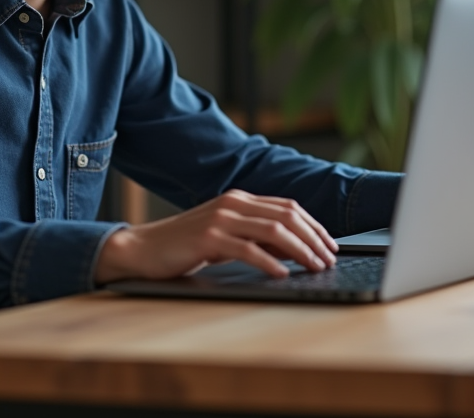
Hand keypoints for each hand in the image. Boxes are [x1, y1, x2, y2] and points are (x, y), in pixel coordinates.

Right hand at [94, 189, 338, 282]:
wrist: (144, 249)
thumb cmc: (186, 246)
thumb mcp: (227, 237)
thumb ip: (256, 237)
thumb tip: (294, 249)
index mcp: (240, 199)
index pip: (288, 207)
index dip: (313, 225)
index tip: (330, 244)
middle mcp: (233, 203)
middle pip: (286, 215)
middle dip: (313, 238)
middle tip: (329, 258)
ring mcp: (220, 218)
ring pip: (273, 230)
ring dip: (300, 250)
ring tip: (315, 267)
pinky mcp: (208, 237)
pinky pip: (247, 249)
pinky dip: (270, 262)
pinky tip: (283, 274)